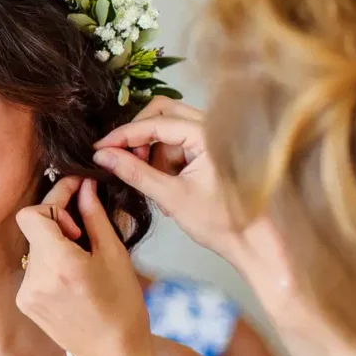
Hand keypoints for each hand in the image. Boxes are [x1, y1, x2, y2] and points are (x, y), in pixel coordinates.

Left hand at [16, 176, 152, 355]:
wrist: (112, 354)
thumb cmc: (123, 306)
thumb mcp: (115, 256)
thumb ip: (95, 218)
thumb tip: (85, 188)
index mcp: (60, 264)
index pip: (32, 214)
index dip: (54, 200)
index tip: (75, 193)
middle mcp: (36, 277)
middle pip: (34, 229)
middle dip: (58, 222)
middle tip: (84, 232)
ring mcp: (26, 292)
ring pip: (34, 248)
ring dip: (54, 244)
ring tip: (82, 261)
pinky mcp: (24, 302)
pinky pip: (33, 268)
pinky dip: (50, 264)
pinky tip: (72, 279)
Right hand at [92, 97, 240, 258]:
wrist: (254, 243)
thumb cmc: (220, 222)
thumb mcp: (170, 196)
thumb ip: (134, 172)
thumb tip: (102, 155)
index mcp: (208, 136)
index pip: (156, 123)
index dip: (124, 135)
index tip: (100, 148)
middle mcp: (213, 130)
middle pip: (164, 112)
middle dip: (141, 135)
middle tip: (128, 160)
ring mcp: (213, 139)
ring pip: (170, 127)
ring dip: (154, 150)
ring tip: (155, 183)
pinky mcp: (211, 151)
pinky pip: (179, 143)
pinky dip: (166, 159)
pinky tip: (167, 186)